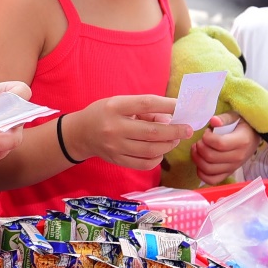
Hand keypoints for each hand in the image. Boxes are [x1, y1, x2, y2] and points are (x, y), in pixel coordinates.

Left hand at [0, 81, 31, 163]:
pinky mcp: (2, 146)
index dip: (18, 100)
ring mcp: (10, 130)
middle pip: (20, 122)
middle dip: (6, 131)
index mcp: (8, 93)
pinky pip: (2, 152)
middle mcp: (13, 112)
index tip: (2, 111)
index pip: (22, 92)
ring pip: (13, 140)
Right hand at [68, 94, 193, 170]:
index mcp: (115, 107)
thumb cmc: (104, 113)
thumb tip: (170, 119)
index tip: (182, 106)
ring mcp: (115, 146)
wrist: (80, 133)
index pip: (146, 104)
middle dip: (175, 131)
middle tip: (187, 129)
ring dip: (168, 145)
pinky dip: (157, 158)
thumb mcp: (120, 103)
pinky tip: (160, 151)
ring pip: (151, 150)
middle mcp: (114, 127)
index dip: (167, 105)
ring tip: (175, 139)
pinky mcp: (117, 160)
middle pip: (152, 132)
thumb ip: (144, 109)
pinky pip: (144, 163)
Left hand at [190, 114, 257, 183]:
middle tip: (200, 140)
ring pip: (209, 169)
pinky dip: (202, 173)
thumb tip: (213, 121)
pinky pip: (212, 180)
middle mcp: (238, 157)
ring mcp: (233, 167)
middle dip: (200, 147)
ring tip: (197, 149)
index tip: (207, 132)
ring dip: (197, 158)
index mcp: (242, 141)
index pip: (219, 143)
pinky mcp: (228, 173)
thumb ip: (224, 118)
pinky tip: (200, 162)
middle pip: (211, 157)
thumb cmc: (242, 125)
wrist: (252, 136)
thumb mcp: (235, 116)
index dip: (207, 137)